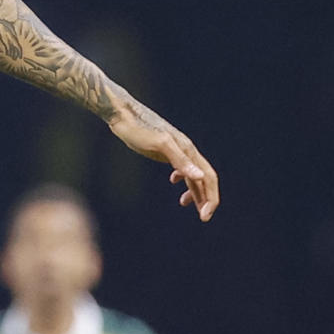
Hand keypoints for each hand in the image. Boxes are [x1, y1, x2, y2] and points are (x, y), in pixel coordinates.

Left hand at [107, 104, 219, 221]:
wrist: (123, 114)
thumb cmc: (139, 129)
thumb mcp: (159, 145)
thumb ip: (180, 160)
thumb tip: (200, 176)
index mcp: (188, 150)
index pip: (208, 177)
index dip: (210, 197)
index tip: (204, 217)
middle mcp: (186, 150)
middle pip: (204, 177)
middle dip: (206, 198)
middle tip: (203, 218)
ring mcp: (176, 151)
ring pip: (192, 174)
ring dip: (195, 191)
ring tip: (187, 205)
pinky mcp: (165, 151)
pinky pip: (181, 167)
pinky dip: (182, 178)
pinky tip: (174, 182)